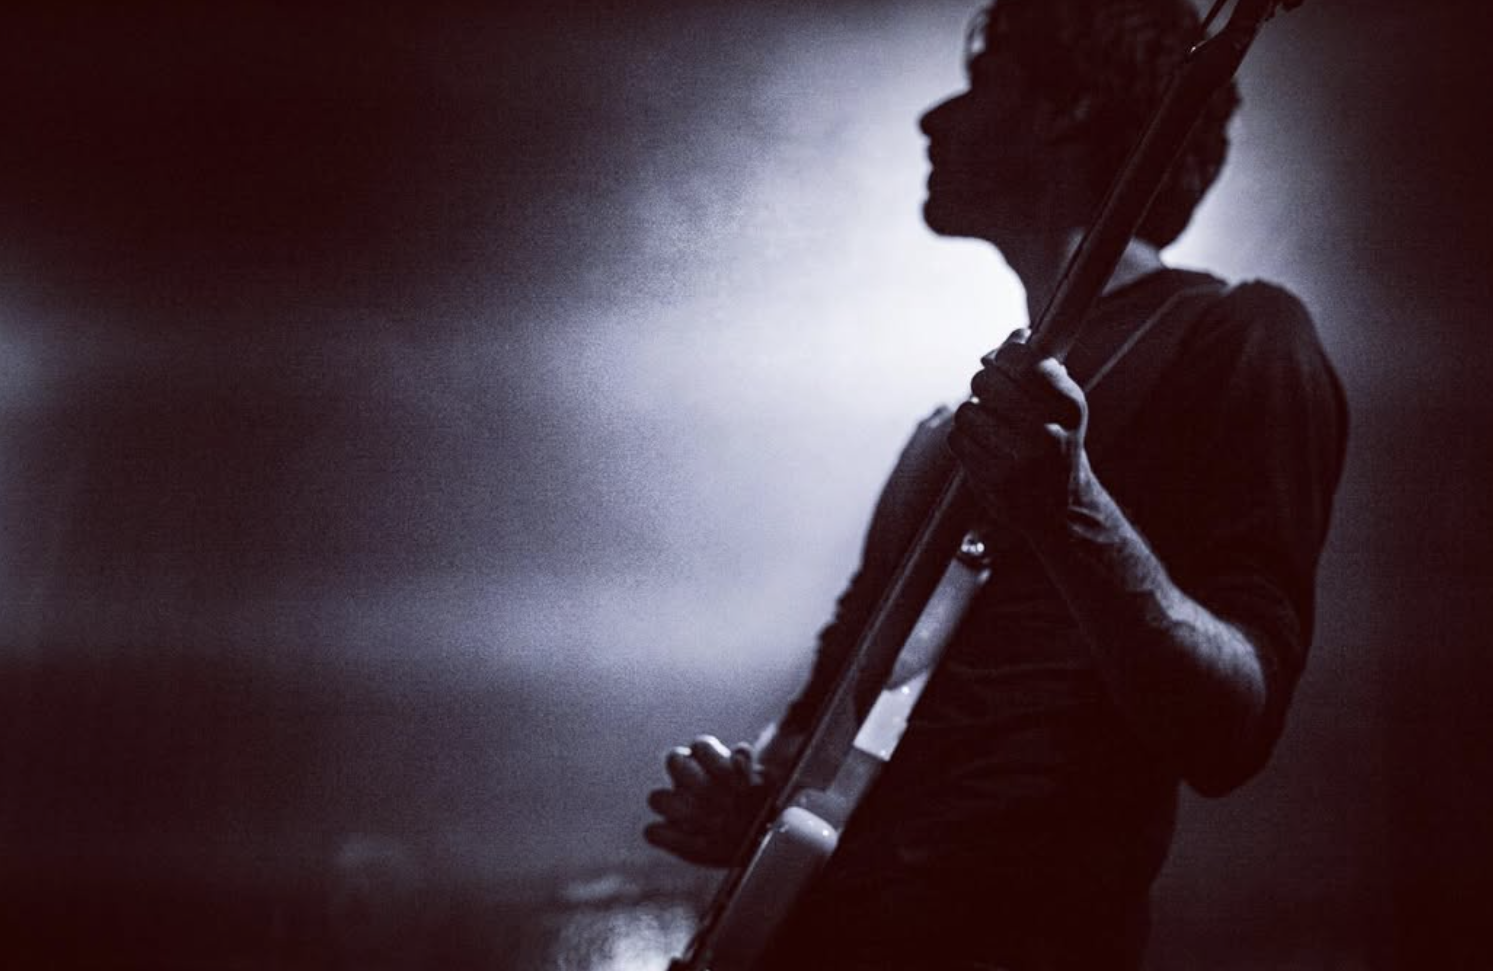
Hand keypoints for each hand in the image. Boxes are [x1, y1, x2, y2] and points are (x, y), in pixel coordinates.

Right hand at [643, 735, 770, 867]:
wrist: (757, 837)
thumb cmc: (759, 806)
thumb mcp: (768, 786)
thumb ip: (758, 768)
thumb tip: (740, 754)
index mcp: (710, 759)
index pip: (701, 746)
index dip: (716, 759)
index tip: (737, 780)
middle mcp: (688, 777)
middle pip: (674, 762)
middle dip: (694, 779)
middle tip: (720, 802)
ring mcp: (676, 805)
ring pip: (657, 798)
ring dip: (679, 810)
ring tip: (709, 823)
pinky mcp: (671, 834)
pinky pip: (654, 833)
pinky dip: (671, 838)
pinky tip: (699, 843)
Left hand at [948, 329, 1091, 530]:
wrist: (1059, 507)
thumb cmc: (1055, 441)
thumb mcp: (1060, 403)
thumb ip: (1039, 365)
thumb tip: (1016, 335)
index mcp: (1068, 406)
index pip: (1022, 359)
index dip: (1004, 355)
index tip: (1002, 362)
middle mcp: (1049, 433)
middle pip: (984, 380)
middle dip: (984, 384)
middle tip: (994, 397)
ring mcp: (1020, 460)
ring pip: (967, 410)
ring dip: (973, 416)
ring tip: (993, 429)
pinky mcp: (993, 480)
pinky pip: (957, 438)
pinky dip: (965, 440)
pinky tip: (986, 450)